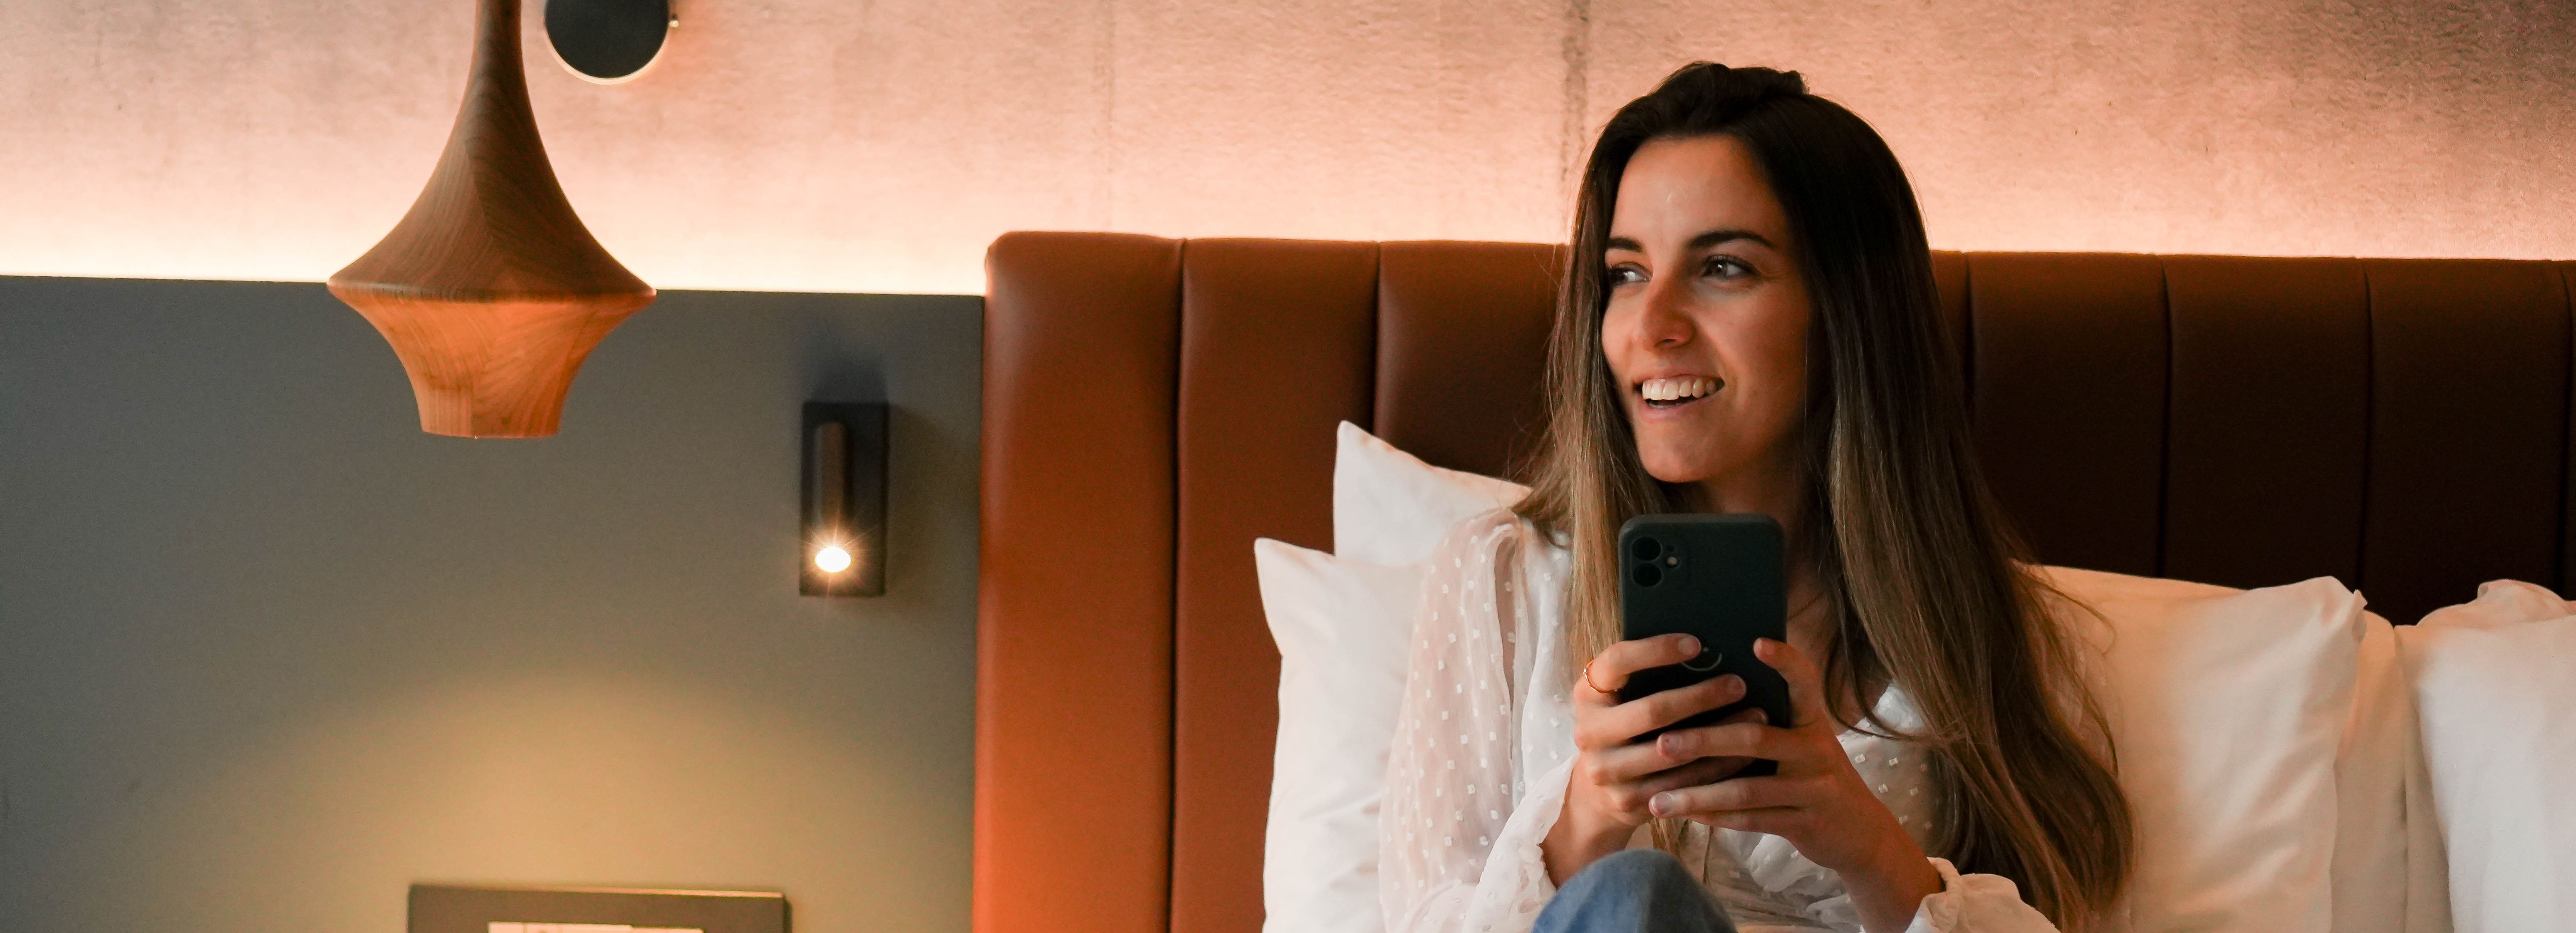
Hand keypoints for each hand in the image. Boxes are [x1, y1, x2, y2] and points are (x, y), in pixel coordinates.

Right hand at [1543, 633, 1764, 882]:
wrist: (1596, 792)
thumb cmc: (1625, 726)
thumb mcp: (1621, 697)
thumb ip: (1647, 676)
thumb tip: (1708, 649)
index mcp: (1587, 693)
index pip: (1617, 661)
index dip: (1656, 650)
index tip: (1696, 644)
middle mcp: (1589, 731)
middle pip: (1652, 710)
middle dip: (1701, 696)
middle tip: (1739, 684)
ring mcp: (1606, 769)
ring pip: (1673, 751)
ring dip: (1720, 733)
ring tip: (1757, 716)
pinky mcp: (1628, 800)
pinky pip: (1683, 784)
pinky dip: (1718, 768)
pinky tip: (1746, 753)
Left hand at [1642, 638, 1942, 931]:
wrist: (1858, 831)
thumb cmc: (1812, 774)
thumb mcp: (1802, 741)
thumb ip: (1768, 719)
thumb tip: (1704, 690)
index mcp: (1813, 721)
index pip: (1805, 682)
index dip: (1785, 661)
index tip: (1757, 642)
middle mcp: (1817, 750)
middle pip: (1756, 738)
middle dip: (1705, 740)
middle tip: (1661, 742)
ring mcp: (1814, 788)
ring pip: (1746, 789)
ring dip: (1697, 794)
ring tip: (1657, 800)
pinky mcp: (1805, 823)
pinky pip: (1751, 820)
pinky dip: (1714, 818)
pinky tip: (1683, 815)